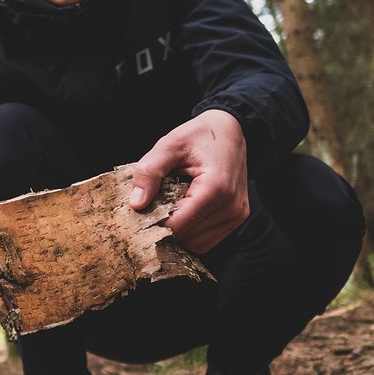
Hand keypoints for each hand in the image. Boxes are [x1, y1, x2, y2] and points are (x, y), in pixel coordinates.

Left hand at [127, 109, 248, 253]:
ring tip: (169, 207)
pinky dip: (191, 233)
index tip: (139, 211)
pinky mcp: (237, 219)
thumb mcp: (169, 145)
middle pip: (186, 237)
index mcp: (216, 188)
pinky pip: (207, 240)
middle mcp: (231, 206)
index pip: (178, 224)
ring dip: (179, 232)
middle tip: (150, 208)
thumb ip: (150, 171)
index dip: (154, 222)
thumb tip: (136, 204)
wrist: (231, 130)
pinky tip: (182, 212)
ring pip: (197, 244)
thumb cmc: (200, 136)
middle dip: (164, 227)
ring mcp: (237, 215)